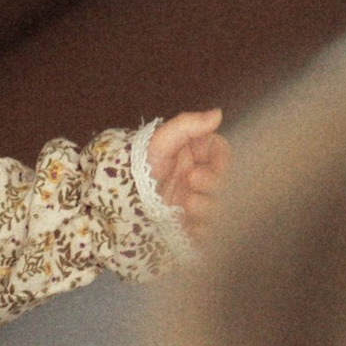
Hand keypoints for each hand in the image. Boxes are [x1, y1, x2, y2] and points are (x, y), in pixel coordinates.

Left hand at [148, 108, 227, 238]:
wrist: (119, 197)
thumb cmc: (138, 164)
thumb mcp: (160, 141)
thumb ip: (188, 125)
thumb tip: (218, 114)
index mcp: (199, 154)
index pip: (224, 155)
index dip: (220, 162)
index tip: (201, 166)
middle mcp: (202, 177)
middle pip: (226, 183)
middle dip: (214, 184)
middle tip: (191, 180)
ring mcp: (198, 201)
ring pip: (220, 207)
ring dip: (209, 207)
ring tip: (187, 205)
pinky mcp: (192, 223)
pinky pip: (209, 231)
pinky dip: (203, 231)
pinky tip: (190, 228)